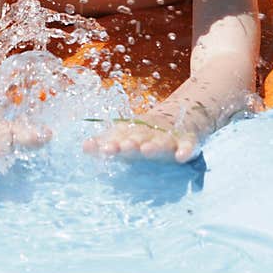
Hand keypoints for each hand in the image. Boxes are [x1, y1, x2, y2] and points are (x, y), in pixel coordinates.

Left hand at [83, 118, 199, 163]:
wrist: (180, 116)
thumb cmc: (144, 133)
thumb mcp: (125, 136)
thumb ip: (105, 143)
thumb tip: (84, 146)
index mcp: (132, 132)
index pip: (120, 136)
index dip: (112, 142)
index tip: (104, 149)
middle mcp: (149, 133)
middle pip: (139, 136)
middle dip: (131, 142)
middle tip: (122, 147)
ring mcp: (168, 136)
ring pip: (161, 141)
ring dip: (154, 145)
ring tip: (146, 150)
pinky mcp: (187, 140)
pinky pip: (188, 145)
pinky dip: (186, 149)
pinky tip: (181, 156)